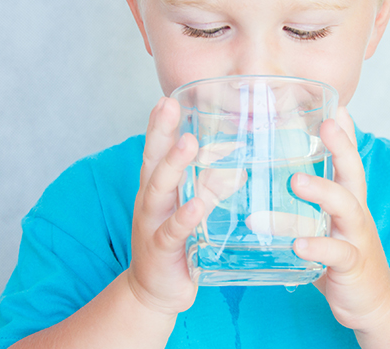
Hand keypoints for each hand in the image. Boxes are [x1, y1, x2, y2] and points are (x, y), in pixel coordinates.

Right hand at [125, 97, 204, 315]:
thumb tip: (240, 165)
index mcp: (157, 188)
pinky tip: (196, 205)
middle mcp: (150, 201)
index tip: (167, 98)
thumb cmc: (176, 243)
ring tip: (188, 144)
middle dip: (161, 133)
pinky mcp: (161, 251)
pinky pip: (172, 232)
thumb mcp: (191, 209)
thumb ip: (209, 187)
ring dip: (173, 166)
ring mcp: (152, 225)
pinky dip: (184, 217)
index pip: (155, 150)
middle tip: (170, 106)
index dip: (160, 125)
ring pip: (158, 190)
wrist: (155, 291)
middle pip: (152, 161)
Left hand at [290, 107, 389, 332]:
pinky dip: (316, 246)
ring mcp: (356, 238)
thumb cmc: (342, 256)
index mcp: (348, 200)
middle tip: (324, 126)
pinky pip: (335, 253)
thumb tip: (290, 170)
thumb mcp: (330, 222)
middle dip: (342, 147)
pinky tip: (297, 244)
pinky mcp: (351, 266)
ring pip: (346, 208)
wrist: (372, 303)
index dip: (344, 133)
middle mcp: (356, 213)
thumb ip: (314, 197)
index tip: (335, 104)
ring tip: (295, 181)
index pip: (349, 159)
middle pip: (354, 173)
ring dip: (321, 192)